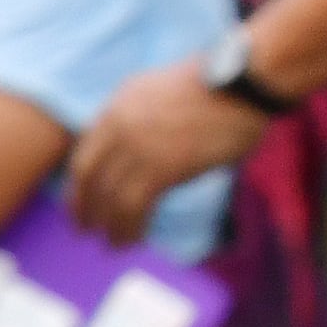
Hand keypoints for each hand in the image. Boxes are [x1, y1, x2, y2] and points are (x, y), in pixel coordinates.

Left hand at [67, 62, 270, 245]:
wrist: (246, 83)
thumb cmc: (223, 84)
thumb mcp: (166, 90)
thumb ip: (145, 117)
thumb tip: (144, 150)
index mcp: (119, 104)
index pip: (86, 152)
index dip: (80, 182)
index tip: (81, 200)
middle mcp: (118, 125)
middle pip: (88, 176)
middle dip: (83, 207)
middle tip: (84, 228)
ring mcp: (137, 147)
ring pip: (108, 197)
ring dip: (108, 224)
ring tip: (113, 243)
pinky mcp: (159, 168)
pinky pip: (132, 207)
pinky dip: (128, 228)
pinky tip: (132, 239)